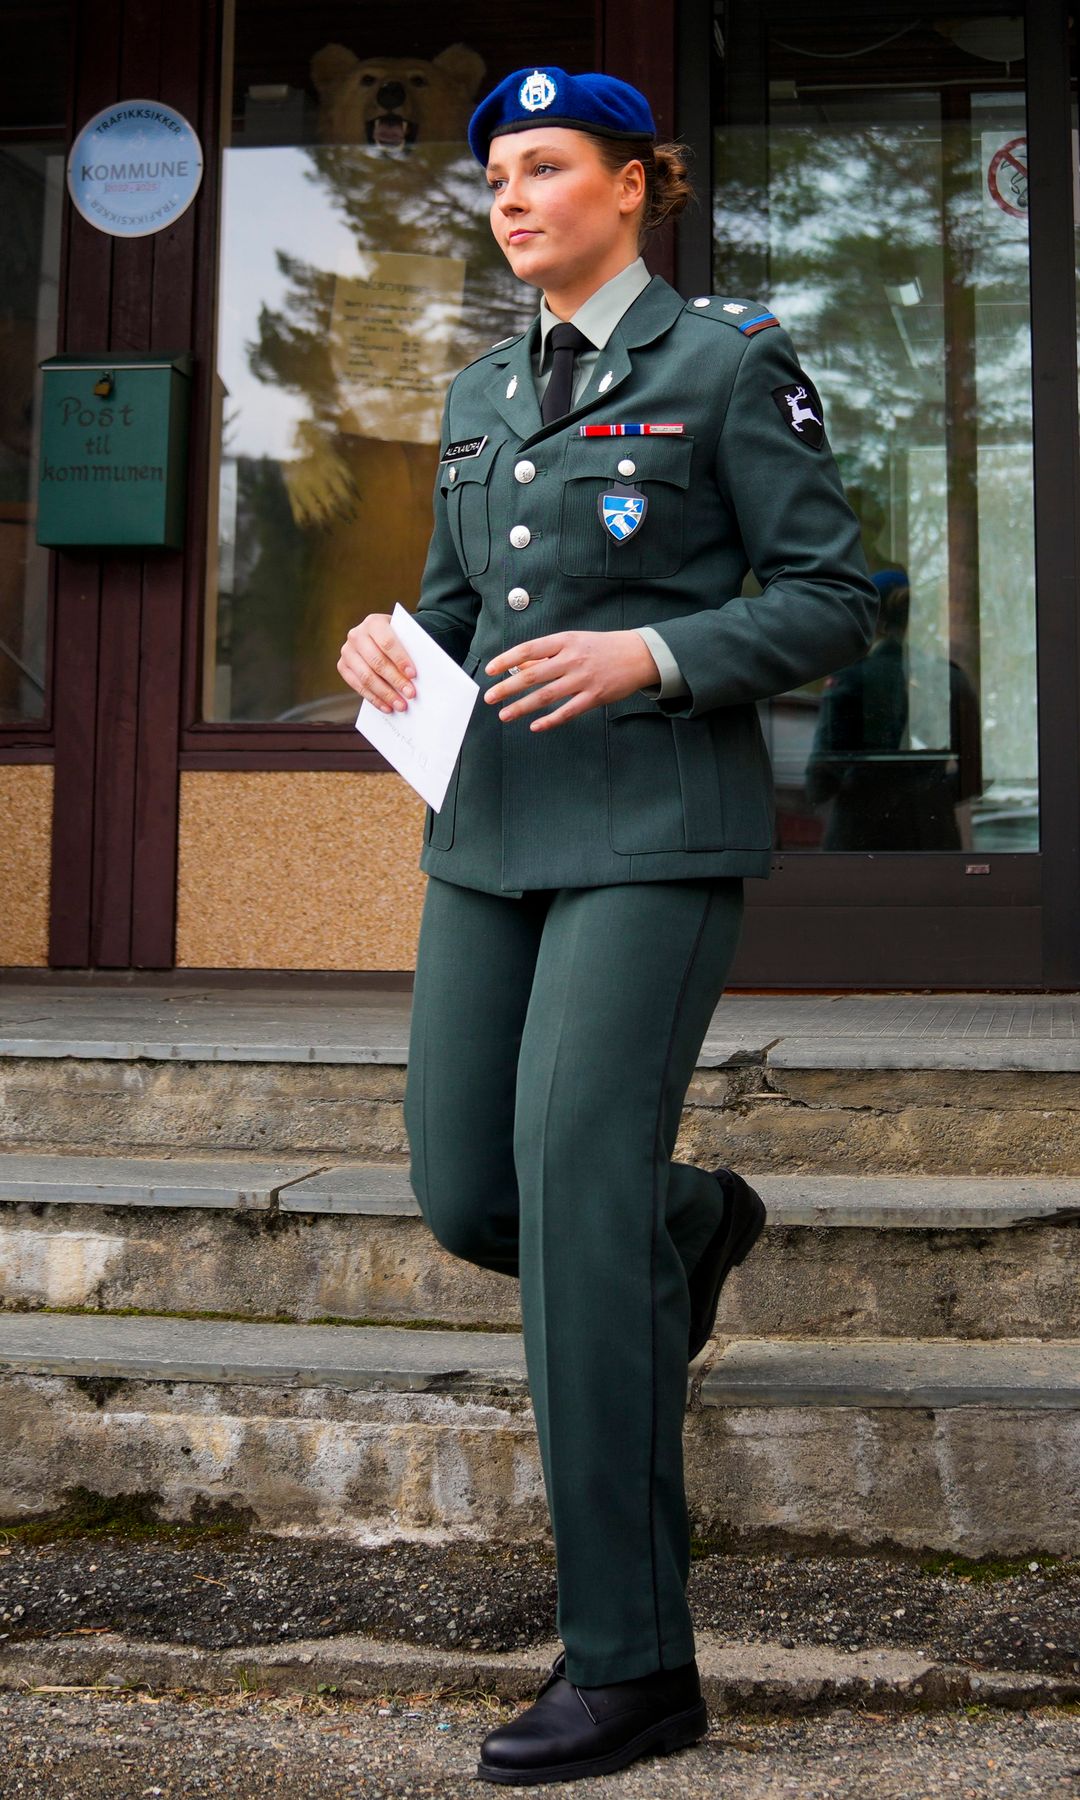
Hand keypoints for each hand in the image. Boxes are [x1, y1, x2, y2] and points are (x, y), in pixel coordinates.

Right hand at [337, 614, 415, 712]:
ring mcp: (347, 651)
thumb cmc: (399, 638)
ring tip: (400, 705)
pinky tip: (387, 707)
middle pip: (377, 662)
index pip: (387, 642)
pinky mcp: (342, 666)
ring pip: (366, 677)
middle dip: (395, 680)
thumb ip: (410, 650)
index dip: (400, 659)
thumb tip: (415, 678)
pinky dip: (374, 699)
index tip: (413, 675)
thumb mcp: (405, 636)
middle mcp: (356, 635)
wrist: (382, 637)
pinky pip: (358, 686)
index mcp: (374, 622)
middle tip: (410, 694)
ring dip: (385, 694)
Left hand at [484, 630, 658, 730]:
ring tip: (504, 715)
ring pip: (546, 696)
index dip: (506, 660)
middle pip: (533, 676)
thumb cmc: (601, 647)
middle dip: (507, 688)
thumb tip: (518, 666)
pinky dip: (550, 721)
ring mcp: (583, 679)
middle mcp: (572, 659)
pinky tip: (535, 726)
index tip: (490, 670)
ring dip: (522, 707)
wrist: (637, 655)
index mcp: (564, 642)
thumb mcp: (573, 642)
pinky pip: (568, 711)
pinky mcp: (594, 697)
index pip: (528, 650)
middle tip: (489, 697)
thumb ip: (546, 656)